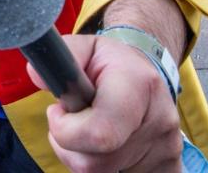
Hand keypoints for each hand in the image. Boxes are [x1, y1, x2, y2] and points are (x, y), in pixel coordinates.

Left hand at [27, 34, 180, 172]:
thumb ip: (61, 56)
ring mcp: (168, 147)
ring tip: (89, 128)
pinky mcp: (170, 164)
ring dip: (86, 156)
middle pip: (95, 163)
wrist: (146, 70)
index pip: (98, 134)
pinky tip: (107, 147)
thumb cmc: (108, 62)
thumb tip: (36, 75)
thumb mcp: (83, 47)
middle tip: (70, 120)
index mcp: (137, 86)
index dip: (65, 130)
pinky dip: (108, 167)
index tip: (57, 111)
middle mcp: (159, 120)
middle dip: (69, 145)